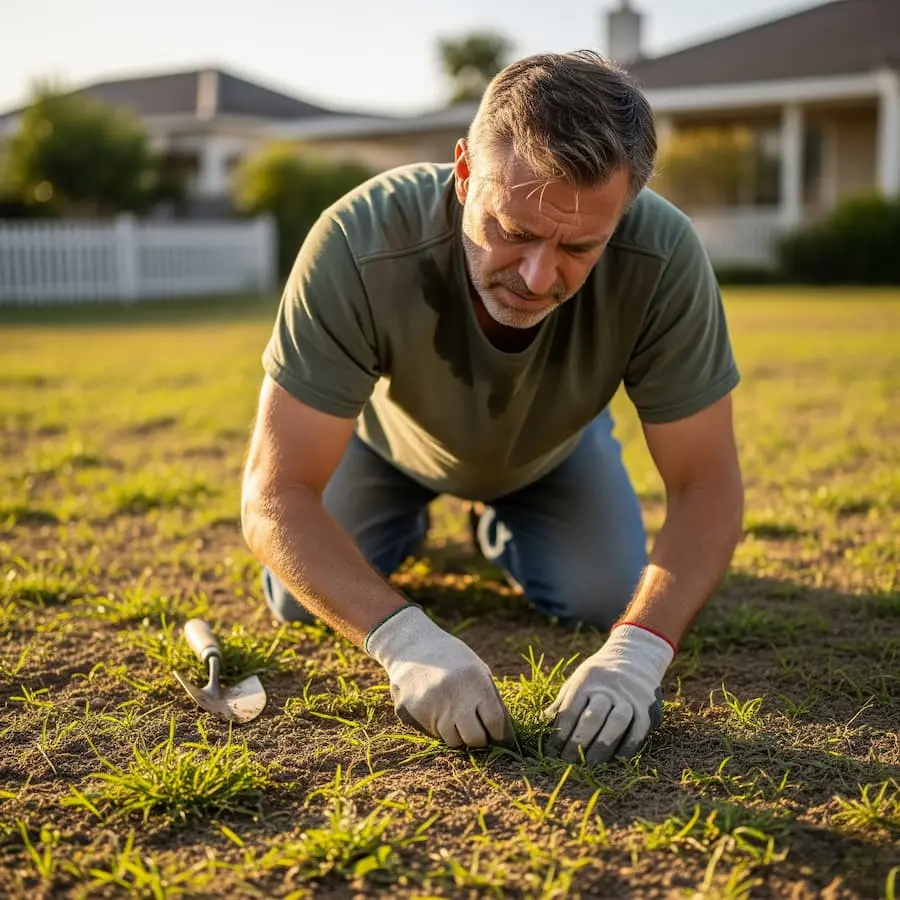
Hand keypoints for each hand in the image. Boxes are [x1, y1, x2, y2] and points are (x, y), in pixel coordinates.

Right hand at [365, 604, 514, 748]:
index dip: (500, 734)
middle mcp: (455, 697)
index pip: (495, 723)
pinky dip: (439, 726)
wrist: (411, 646)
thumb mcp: (478, 670)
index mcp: (476, 683)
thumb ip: (491, 699)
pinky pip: (433, 733)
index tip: (500, 736)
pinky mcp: (414, 713)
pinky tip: (436, 707)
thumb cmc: (451, 658)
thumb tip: (505, 734)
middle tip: (478, 730)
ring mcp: (432, 706)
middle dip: (480, 739)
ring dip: (458, 734)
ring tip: (455, 714)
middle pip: (474, 738)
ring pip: (453, 740)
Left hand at [544, 624, 673, 764]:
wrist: (636, 656)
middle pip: (592, 717)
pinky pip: (638, 729)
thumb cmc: (599, 675)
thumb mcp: (578, 680)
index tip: (550, 753)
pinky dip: (628, 746)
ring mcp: (630, 696)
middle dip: (578, 743)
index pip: (570, 710)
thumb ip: (562, 703)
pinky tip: (616, 759)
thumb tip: (540, 725)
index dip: (559, 734)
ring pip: (616, 722)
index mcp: (587, 680)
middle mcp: (609, 687)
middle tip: (567, 762)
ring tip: (590, 765)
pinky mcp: (647, 706)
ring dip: (602, 746)